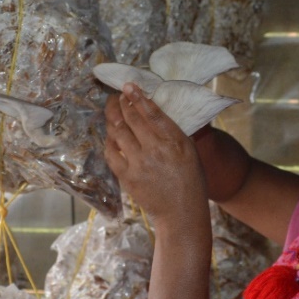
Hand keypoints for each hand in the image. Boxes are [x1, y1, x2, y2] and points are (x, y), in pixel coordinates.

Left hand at [104, 84, 207, 226]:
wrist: (181, 212)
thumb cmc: (189, 179)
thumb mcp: (189, 151)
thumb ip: (173, 131)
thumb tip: (151, 109)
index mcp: (175, 141)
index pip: (152, 112)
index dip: (137, 97)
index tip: (129, 86)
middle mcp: (156, 149)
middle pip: (131, 118)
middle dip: (120, 103)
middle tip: (117, 96)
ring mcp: (139, 163)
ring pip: (118, 132)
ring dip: (112, 117)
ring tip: (112, 110)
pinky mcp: (127, 177)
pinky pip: (111, 152)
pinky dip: (109, 140)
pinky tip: (111, 134)